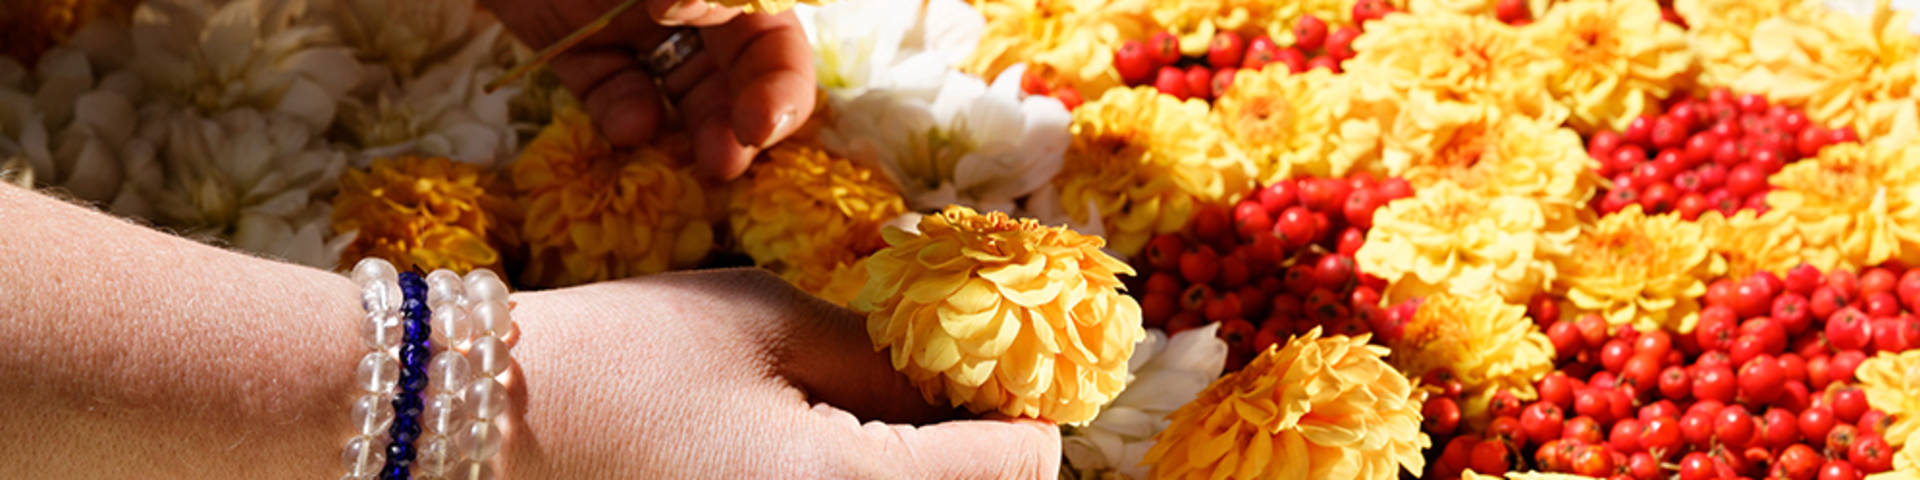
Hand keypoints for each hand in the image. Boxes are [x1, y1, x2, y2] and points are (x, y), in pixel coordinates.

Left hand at [481, 0, 815, 179]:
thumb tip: (686, 11)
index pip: (774, 38)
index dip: (780, 82)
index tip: (758, 121)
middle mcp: (693, 6)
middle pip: (739, 74)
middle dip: (744, 122)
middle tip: (728, 161)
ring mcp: (638, 29)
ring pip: (683, 94)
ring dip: (698, 133)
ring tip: (703, 168)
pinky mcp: (582, 52)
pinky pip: (612, 94)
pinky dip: (623, 117)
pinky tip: (628, 127)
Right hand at [501, 269, 1060, 477]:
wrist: (499, 423)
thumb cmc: (627, 355)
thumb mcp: (771, 321)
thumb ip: (890, 357)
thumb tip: (978, 382)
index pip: (1015, 465)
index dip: (1030, 408)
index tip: (1008, 364)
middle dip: (980, 448)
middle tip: (946, 386)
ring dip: (925, 470)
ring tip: (881, 412)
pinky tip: (830, 445)